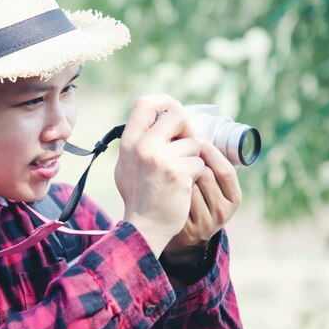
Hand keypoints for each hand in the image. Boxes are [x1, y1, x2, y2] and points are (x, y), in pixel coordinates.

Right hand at [115, 95, 204, 257]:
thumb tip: (157, 121)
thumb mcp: (128, 165)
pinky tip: (185, 187)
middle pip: (176, 116)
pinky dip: (197, 175)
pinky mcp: (178, 172)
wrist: (144, 227)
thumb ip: (139, 143)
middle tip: (187, 145)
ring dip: (194, 158)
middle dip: (187, 129)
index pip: (144, 103)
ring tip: (182, 176)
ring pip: (194, 143)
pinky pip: (200, 162)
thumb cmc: (139, 197)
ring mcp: (160, 159)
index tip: (173, 109)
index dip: (164, 101)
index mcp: (129, 142)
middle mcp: (142, 146)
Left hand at [163, 139, 241, 262]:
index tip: (196, 140)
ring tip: (170, 164)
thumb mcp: (213, 187)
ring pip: (188, 185)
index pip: (225, 171)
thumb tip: (202, 131)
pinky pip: (175, 197)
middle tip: (176, 149)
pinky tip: (163, 180)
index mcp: (234, 199)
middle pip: (205, 175)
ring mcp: (205, 223)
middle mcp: (222, 213)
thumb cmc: (196, 200)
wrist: (183, 236)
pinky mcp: (187, 229)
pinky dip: (168, 186)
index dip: (210, 153)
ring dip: (177, 171)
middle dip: (189, 160)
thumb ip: (213, 166)